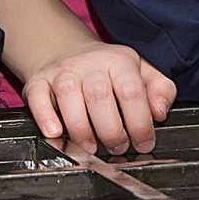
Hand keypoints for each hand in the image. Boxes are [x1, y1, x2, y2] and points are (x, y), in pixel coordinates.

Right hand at [20, 43, 173, 154]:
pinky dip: (44, 116)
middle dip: (111, 130)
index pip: (131, 91)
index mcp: (119, 62)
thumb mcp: (142, 72)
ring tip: (90, 147)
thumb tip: (159, 111)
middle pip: (99, 95)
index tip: (143, 143)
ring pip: (68, 94)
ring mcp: (62, 71)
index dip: (139, 123)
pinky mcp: (38, 81)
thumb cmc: (109, 72)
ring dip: (80, 128)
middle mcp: (89, 64)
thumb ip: (161, 90)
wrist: (67, 51)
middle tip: (117, 147)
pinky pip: (37, 96)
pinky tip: (55, 132)